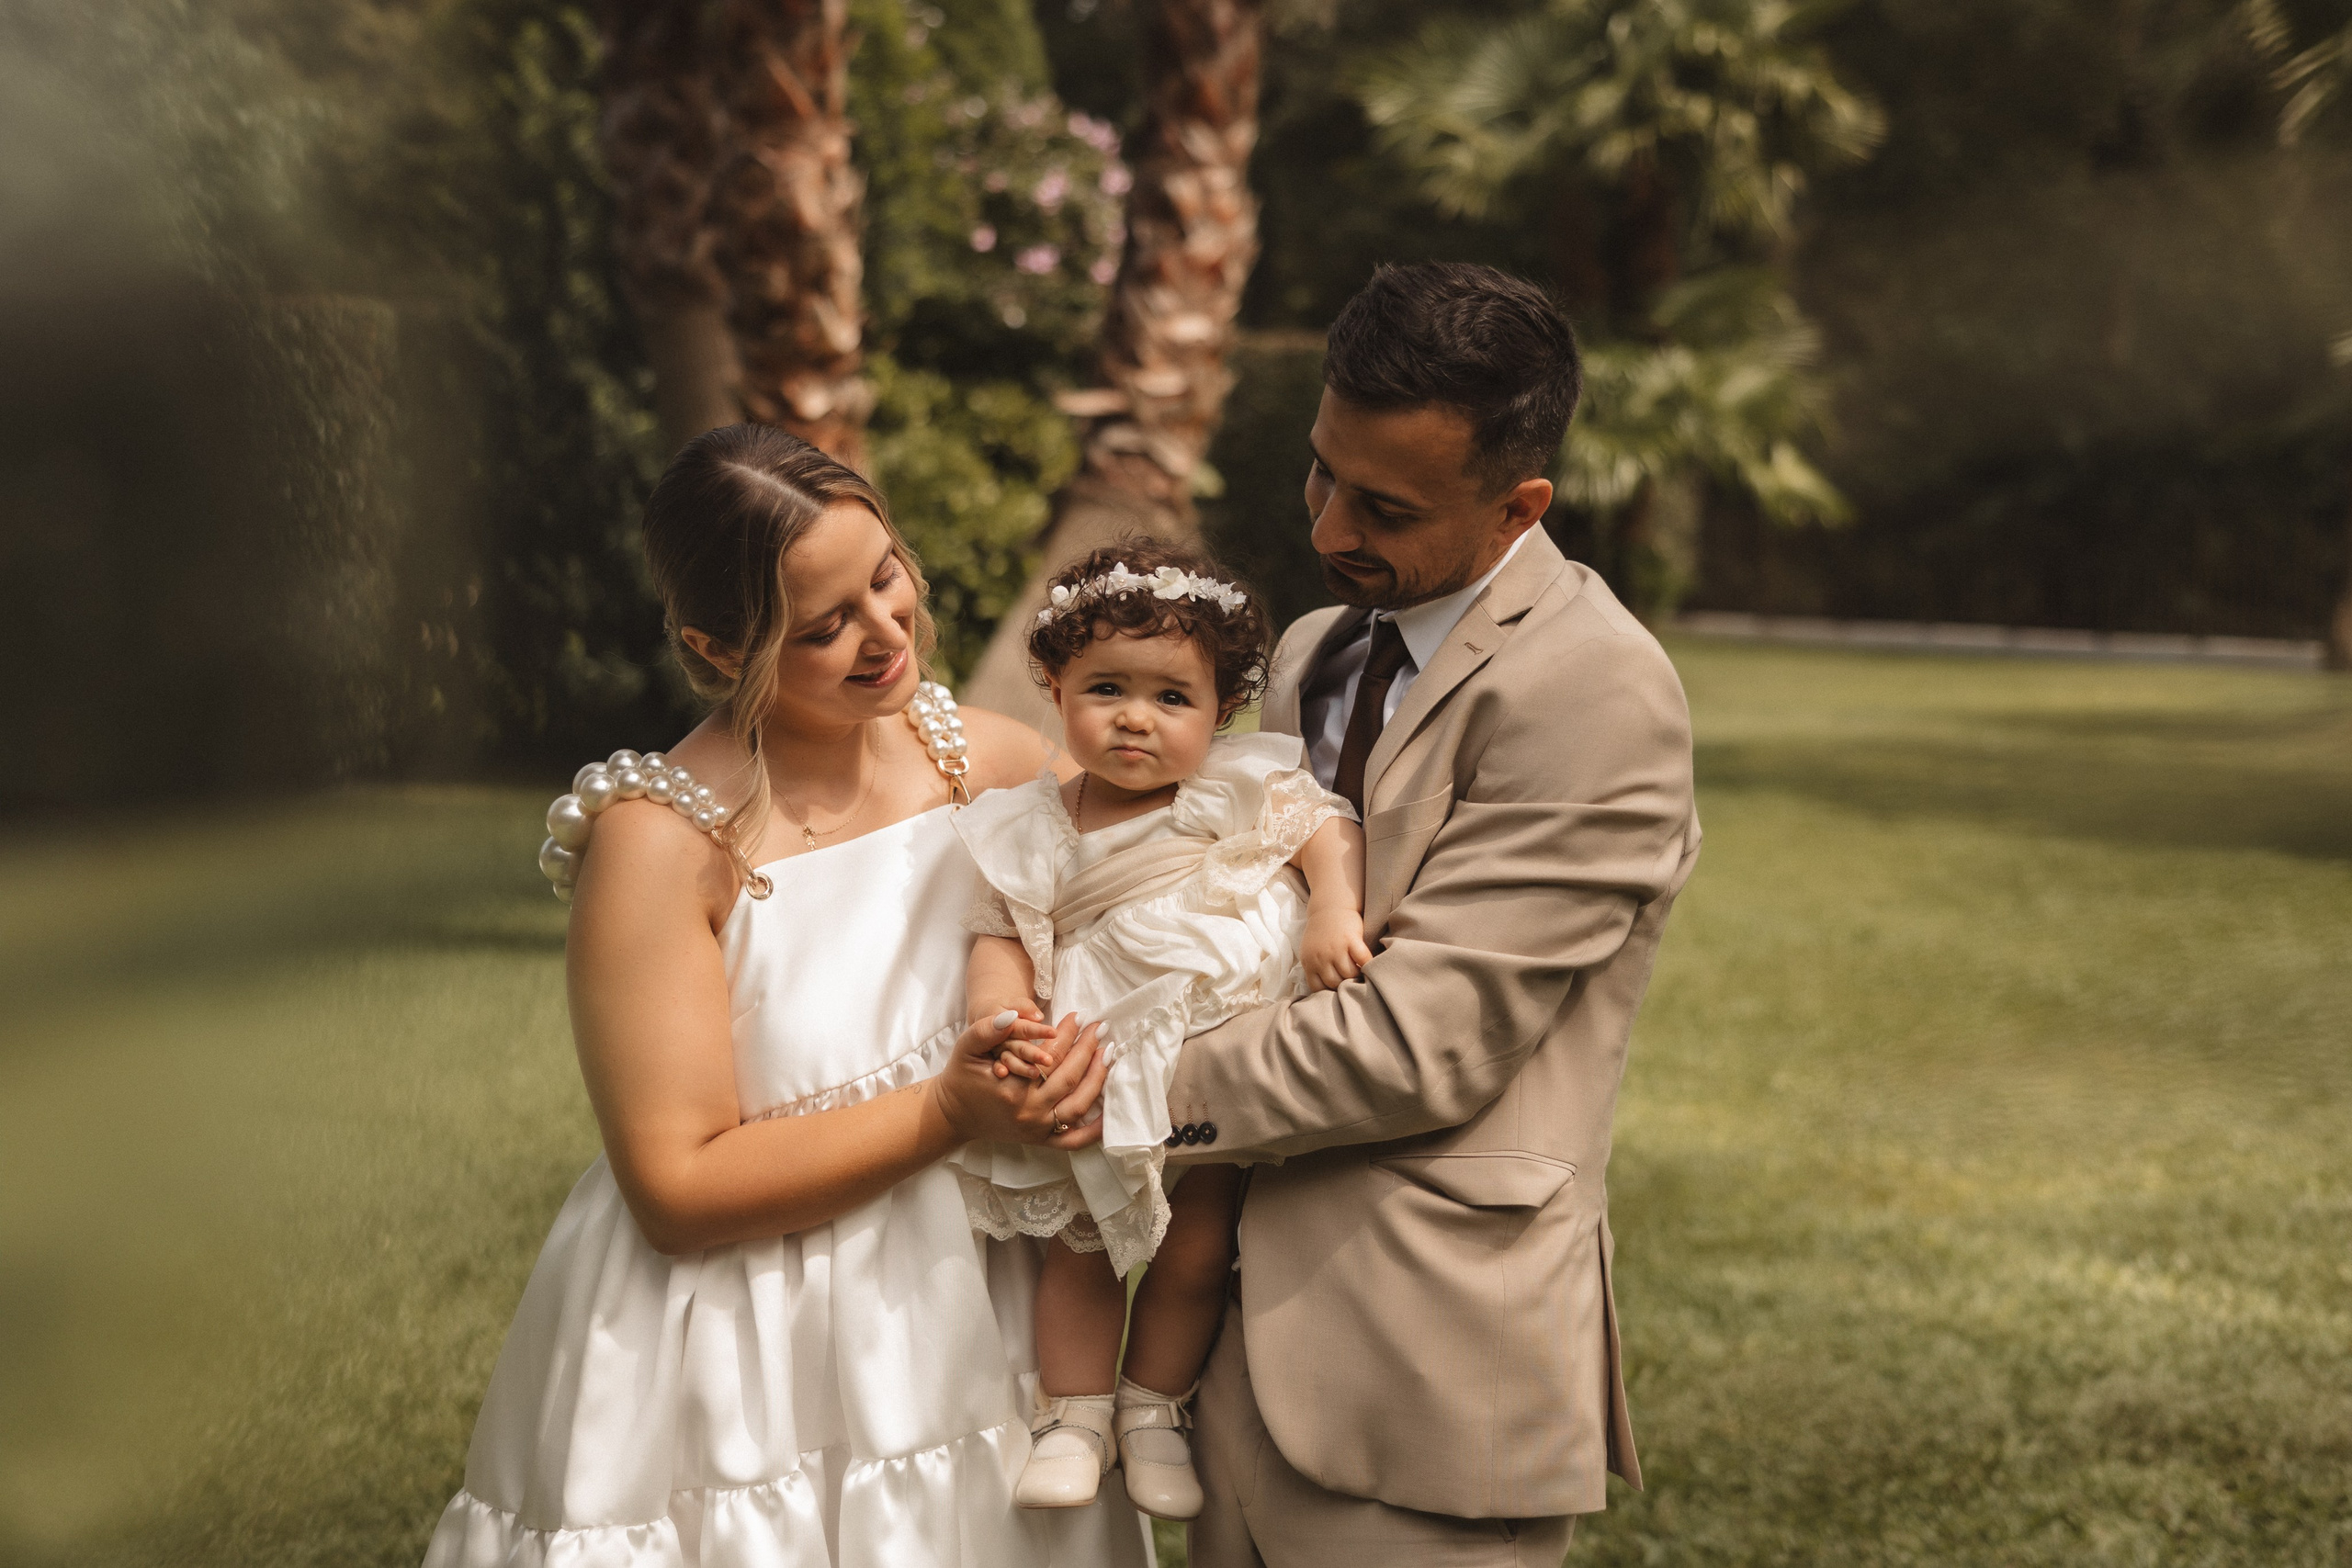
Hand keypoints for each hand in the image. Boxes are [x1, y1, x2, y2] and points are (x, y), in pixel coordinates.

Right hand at [933, 1010, 1108, 1150]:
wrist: (954, 1114)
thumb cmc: (962, 1076)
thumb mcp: (967, 1047)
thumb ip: (988, 1029)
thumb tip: (1012, 1015)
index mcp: (1012, 1089)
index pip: (1051, 1057)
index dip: (1067, 1034)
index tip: (1079, 1016)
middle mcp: (1029, 1112)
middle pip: (1070, 1078)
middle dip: (1088, 1050)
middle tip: (1100, 1028)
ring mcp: (1037, 1129)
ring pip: (1078, 1105)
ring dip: (1097, 1079)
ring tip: (1106, 1054)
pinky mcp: (1040, 1140)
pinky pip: (1074, 1140)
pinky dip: (1094, 1129)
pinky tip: (1108, 1110)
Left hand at [1301, 905, 1372, 992]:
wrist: (1330, 907)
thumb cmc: (1321, 933)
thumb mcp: (1311, 952)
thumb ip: (1316, 970)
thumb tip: (1328, 994)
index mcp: (1309, 961)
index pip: (1318, 988)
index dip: (1329, 992)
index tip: (1337, 990)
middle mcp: (1320, 956)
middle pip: (1335, 983)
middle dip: (1344, 984)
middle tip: (1352, 981)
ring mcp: (1336, 948)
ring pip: (1350, 974)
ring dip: (1357, 975)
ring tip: (1361, 973)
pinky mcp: (1351, 939)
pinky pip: (1363, 959)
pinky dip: (1368, 964)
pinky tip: (1368, 964)